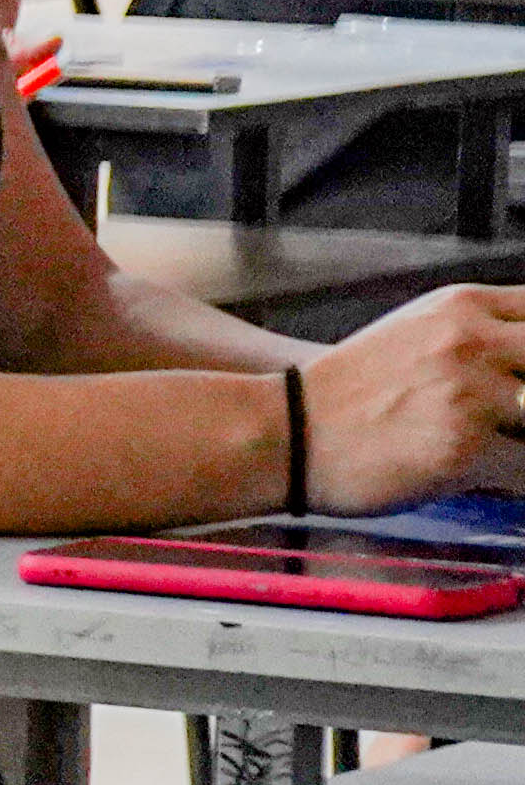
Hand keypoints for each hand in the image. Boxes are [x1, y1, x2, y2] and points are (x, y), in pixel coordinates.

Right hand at [286, 286, 524, 510]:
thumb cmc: (343, 392)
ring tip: (493, 444)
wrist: (284, 434)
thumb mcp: (413, 333)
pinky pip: (524, 470)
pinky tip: (480, 473)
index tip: (520, 374)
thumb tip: (520, 366)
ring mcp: (471, 393)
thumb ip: (475, 334)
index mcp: (461, 306)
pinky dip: (511, 478)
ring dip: (520, 437)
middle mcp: (471, 341)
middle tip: (510, 413)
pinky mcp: (466, 448)